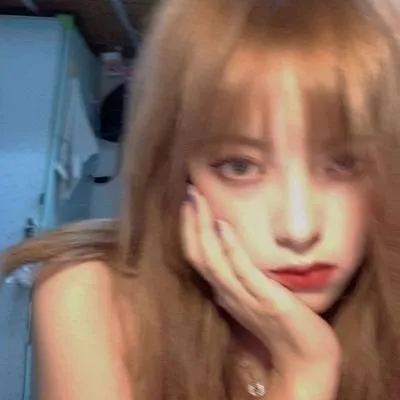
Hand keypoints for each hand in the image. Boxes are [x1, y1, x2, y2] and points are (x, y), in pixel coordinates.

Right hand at [181, 186, 340, 395]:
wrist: (307, 357)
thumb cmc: (283, 324)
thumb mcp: (255, 296)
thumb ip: (241, 278)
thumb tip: (231, 254)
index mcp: (225, 291)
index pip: (198, 257)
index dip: (190, 230)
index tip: (191, 202)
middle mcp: (229, 294)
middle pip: (199, 256)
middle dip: (191, 223)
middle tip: (190, 192)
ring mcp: (246, 298)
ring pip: (213, 262)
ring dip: (203, 229)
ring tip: (199, 200)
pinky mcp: (267, 301)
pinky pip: (243, 272)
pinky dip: (230, 248)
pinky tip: (224, 226)